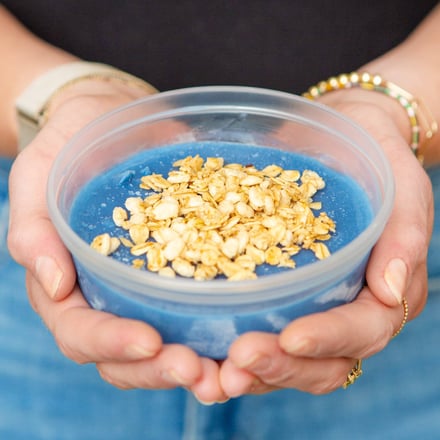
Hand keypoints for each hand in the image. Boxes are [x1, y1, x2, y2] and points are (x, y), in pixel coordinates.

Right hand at [7, 81, 226, 403]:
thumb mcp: (39, 177)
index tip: (149, 339)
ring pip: (169, 342)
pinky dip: (223, 328)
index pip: (81, 332)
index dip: (112, 344)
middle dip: (163, 369)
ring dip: (201, 364)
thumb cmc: (70, 146)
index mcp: (67, 286)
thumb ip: (34, 229)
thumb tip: (53, 283)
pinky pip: (202, 305)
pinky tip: (251, 333)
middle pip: (129, 355)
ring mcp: (149, 288)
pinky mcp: (186, 266)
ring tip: (234, 371)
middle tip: (203, 373)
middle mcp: (109, 297)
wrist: (114, 120)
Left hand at [219, 99, 432, 396]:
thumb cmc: (375, 159)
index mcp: (382, 293)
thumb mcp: (401, 186)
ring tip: (209, 374)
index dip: (329, 339)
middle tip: (237, 361)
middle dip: (280, 366)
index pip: (363, 330)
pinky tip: (196, 349)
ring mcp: (308, 307)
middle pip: (319, 363)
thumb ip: (404, 235)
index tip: (291, 336)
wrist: (341, 138)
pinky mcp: (275, 295)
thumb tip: (392, 293)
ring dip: (249, 372)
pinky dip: (227, 346)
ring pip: (284, 359)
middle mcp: (345, 311)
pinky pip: (254, 329)